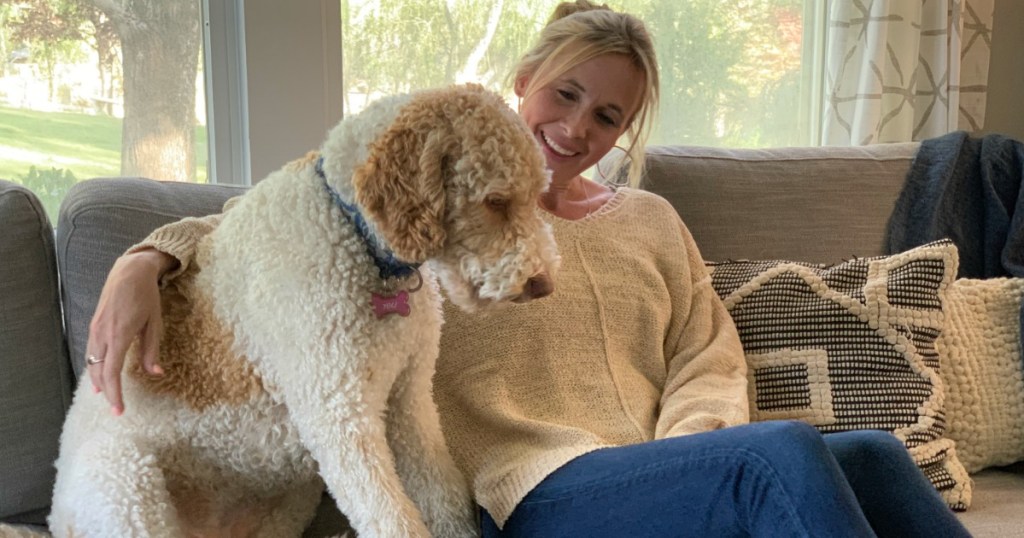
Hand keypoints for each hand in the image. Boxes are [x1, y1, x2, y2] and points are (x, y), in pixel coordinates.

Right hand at [86, 249, 176, 414]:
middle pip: (98, 371)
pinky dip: (94, 366)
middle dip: (107, 392)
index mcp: (119, 335)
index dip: (115, 394)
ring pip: (91, 362)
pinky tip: (99, 373)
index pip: (111, 373)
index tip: (119, 410)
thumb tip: (156, 373)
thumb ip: (151, 350)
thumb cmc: (146, 296)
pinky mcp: (94, 324)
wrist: (129, 272)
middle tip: (116, 409)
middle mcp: (102, 334)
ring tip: (106, 395)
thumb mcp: (154, 323)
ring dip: (98, 380)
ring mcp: (95, 329)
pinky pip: (91, 351)